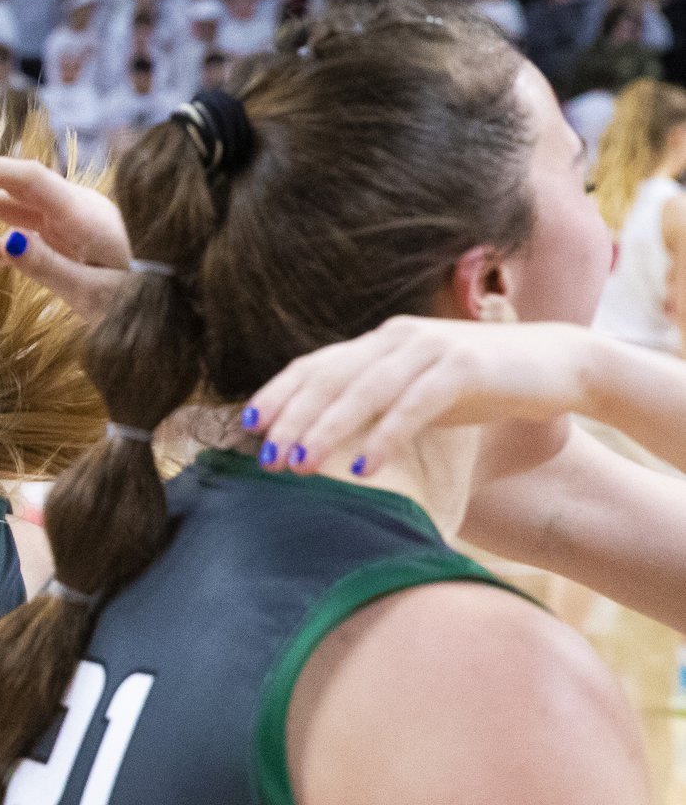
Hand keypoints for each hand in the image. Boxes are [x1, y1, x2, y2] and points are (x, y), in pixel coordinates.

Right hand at [0, 155, 129, 324]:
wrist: (178, 309)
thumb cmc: (142, 303)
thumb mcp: (94, 293)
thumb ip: (48, 266)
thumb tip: (6, 240)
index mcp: (83, 214)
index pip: (25, 179)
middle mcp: (73, 211)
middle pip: (11, 187)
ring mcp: (68, 228)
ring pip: (10, 209)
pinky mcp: (66, 246)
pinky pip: (19, 240)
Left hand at [243, 317, 599, 477]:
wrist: (559, 365)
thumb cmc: (481, 385)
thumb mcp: (417, 392)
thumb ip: (377, 404)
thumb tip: (326, 440)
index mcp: (381, 342)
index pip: (316, 365)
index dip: (278, 393)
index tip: (245, 425)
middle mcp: (397, 338)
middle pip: (329, 378)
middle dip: (292, 418)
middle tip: (264, 457)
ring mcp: (430, 348)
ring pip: (364, 390)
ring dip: (327, 430)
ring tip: (299, 464)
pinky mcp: (465, 368)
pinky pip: (414, 405)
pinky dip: (385, 436)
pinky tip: (364, 467)